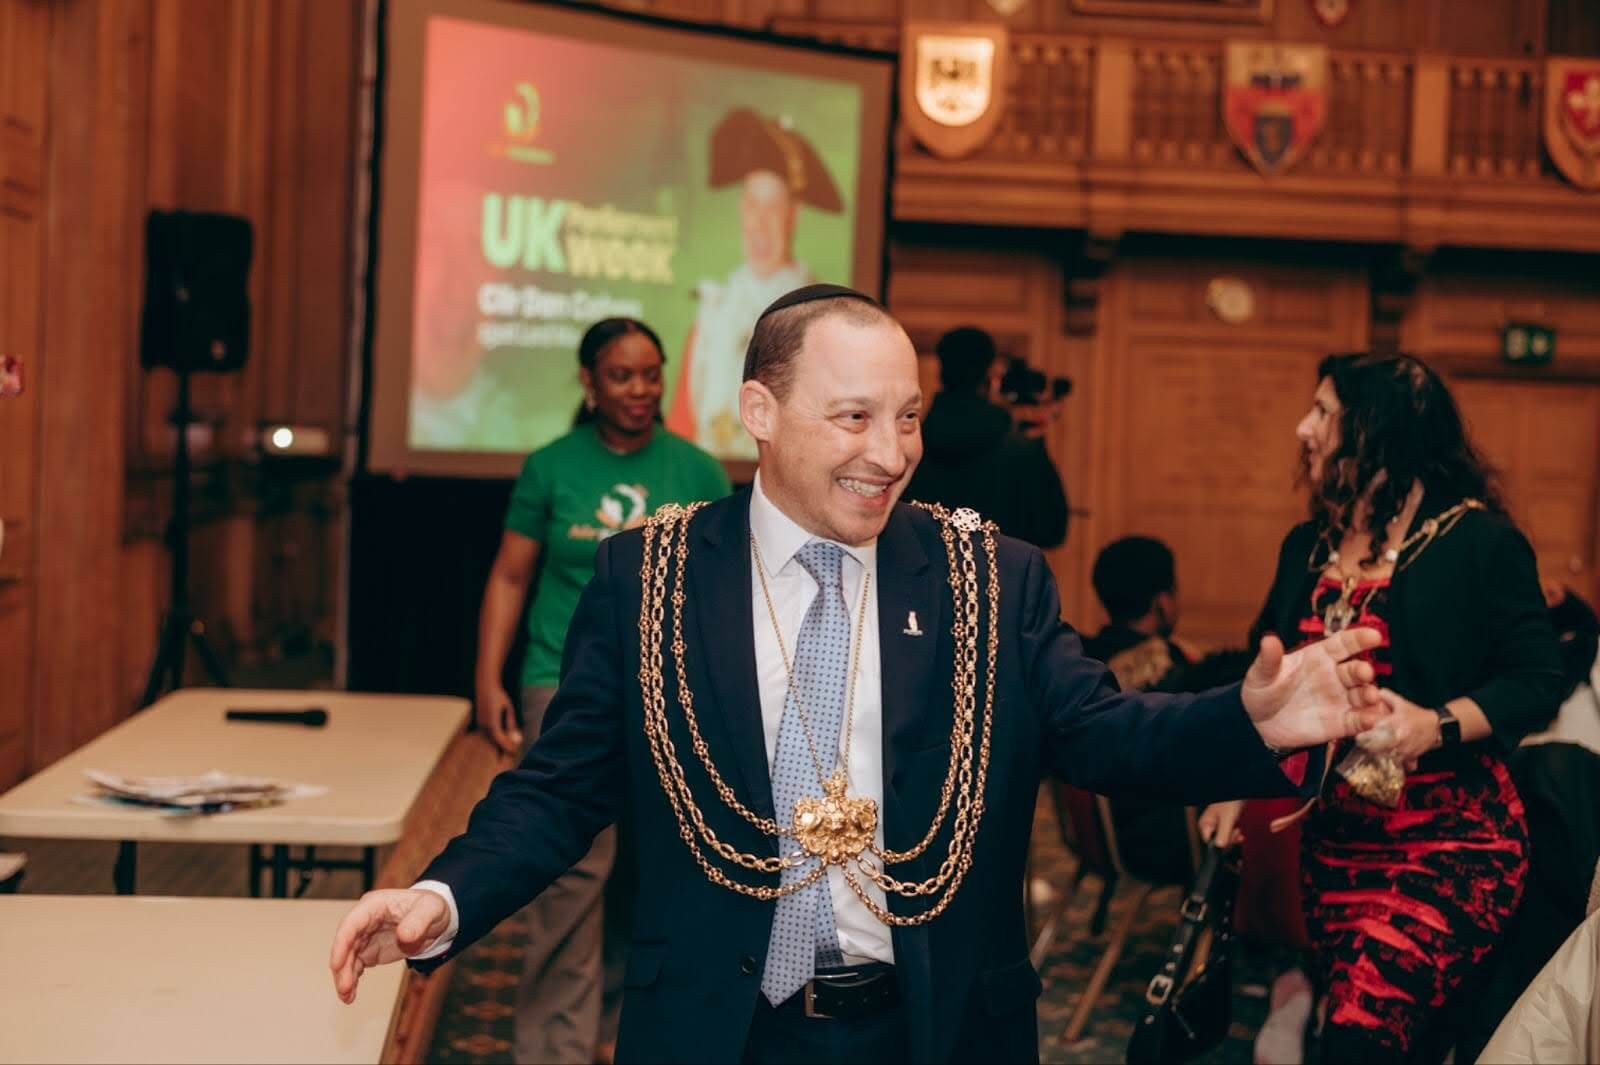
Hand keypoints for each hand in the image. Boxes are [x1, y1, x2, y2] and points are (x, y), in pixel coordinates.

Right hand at [329, 888, 450, 1003]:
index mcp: (375, 905)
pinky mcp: (369, 950)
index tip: (336, 964)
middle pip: (346, 943)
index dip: (341, 943)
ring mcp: (365, 936)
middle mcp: (365, 920)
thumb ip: (419, 921)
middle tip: (345, 988)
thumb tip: (404, 935)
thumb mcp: (431, 910)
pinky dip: (352, 980)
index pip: (352, 923)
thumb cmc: (431, 907)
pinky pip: (356, 965)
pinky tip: (350, 995)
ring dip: (344, 977)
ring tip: (347, 997)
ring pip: (347, 957)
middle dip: (342, 966)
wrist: (435, 918)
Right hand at [476, 682, 521, 753]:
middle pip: (493, 741)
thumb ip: (510, 722)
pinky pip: (487, 734)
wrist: (485, 687)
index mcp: (492, 720)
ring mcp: (480, 723)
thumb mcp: (508, 708)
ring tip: (507, 752)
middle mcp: (484, 724)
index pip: (498, 738)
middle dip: (502, 749)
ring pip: (489, 739)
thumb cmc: (499, 696)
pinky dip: (494, 739)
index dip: (506, 746)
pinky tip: (500, 744)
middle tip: (512, 755)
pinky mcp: (479, 723)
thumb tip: (515, 735)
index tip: (514, 751)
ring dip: (497, 745)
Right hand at [1198, 800, 1244, 846]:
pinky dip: (1235, 835)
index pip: (1210, 843)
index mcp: (1205, 825)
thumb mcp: (1227, 818)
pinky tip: (1238, 832)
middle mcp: (1210, 826)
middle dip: (1229, 839)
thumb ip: (1223, 833)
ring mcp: (1218, 825)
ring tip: (1237, 831)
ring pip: (1225, 839)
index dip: (1221, 843)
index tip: (1229, 839)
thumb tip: (1219, 847)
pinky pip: (1229, 835)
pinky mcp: (1225, 825)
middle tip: (1235, 833)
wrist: (1237, 795)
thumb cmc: (1229, 801)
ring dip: (1233, 837)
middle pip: (1218, 842)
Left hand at [1241, 628, 1384, 751]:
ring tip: (1371, 697)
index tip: (1375, 636)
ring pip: (1362, 695)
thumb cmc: (1262, 691)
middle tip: (1366, 673)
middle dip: (1364, 671)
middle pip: (1356, 670)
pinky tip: (1371, 719)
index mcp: (1318, 657)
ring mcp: (1340, 699)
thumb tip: (1268, 640)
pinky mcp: (1340, 723)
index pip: (1343, 644)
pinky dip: (1367, 720)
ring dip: (1370, 695)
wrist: (1258, 724)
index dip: (1359, 638)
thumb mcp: (1261, 674)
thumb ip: (1269, 659)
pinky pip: (1358, 721)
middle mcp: (1334, 676)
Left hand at [1365, 690, 1442, 769]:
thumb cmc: (1416, 715)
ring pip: (1382, 758)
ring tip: (1375, 750)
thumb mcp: (1401, 702)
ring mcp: (1403, 750)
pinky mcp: (1408, 758)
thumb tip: (1374, 691)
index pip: (1370, 734)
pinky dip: (1389, 762)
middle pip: (1373, 748)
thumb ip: (1386, 695)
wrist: (1435, 728)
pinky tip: (1386, 757)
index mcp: (1393, 724)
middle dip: (1367, 747)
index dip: (1362, 736)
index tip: (1360, 736)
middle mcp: (1397, 739)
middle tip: (1365, 744)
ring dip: (1376, 755)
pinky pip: (1394, 764)